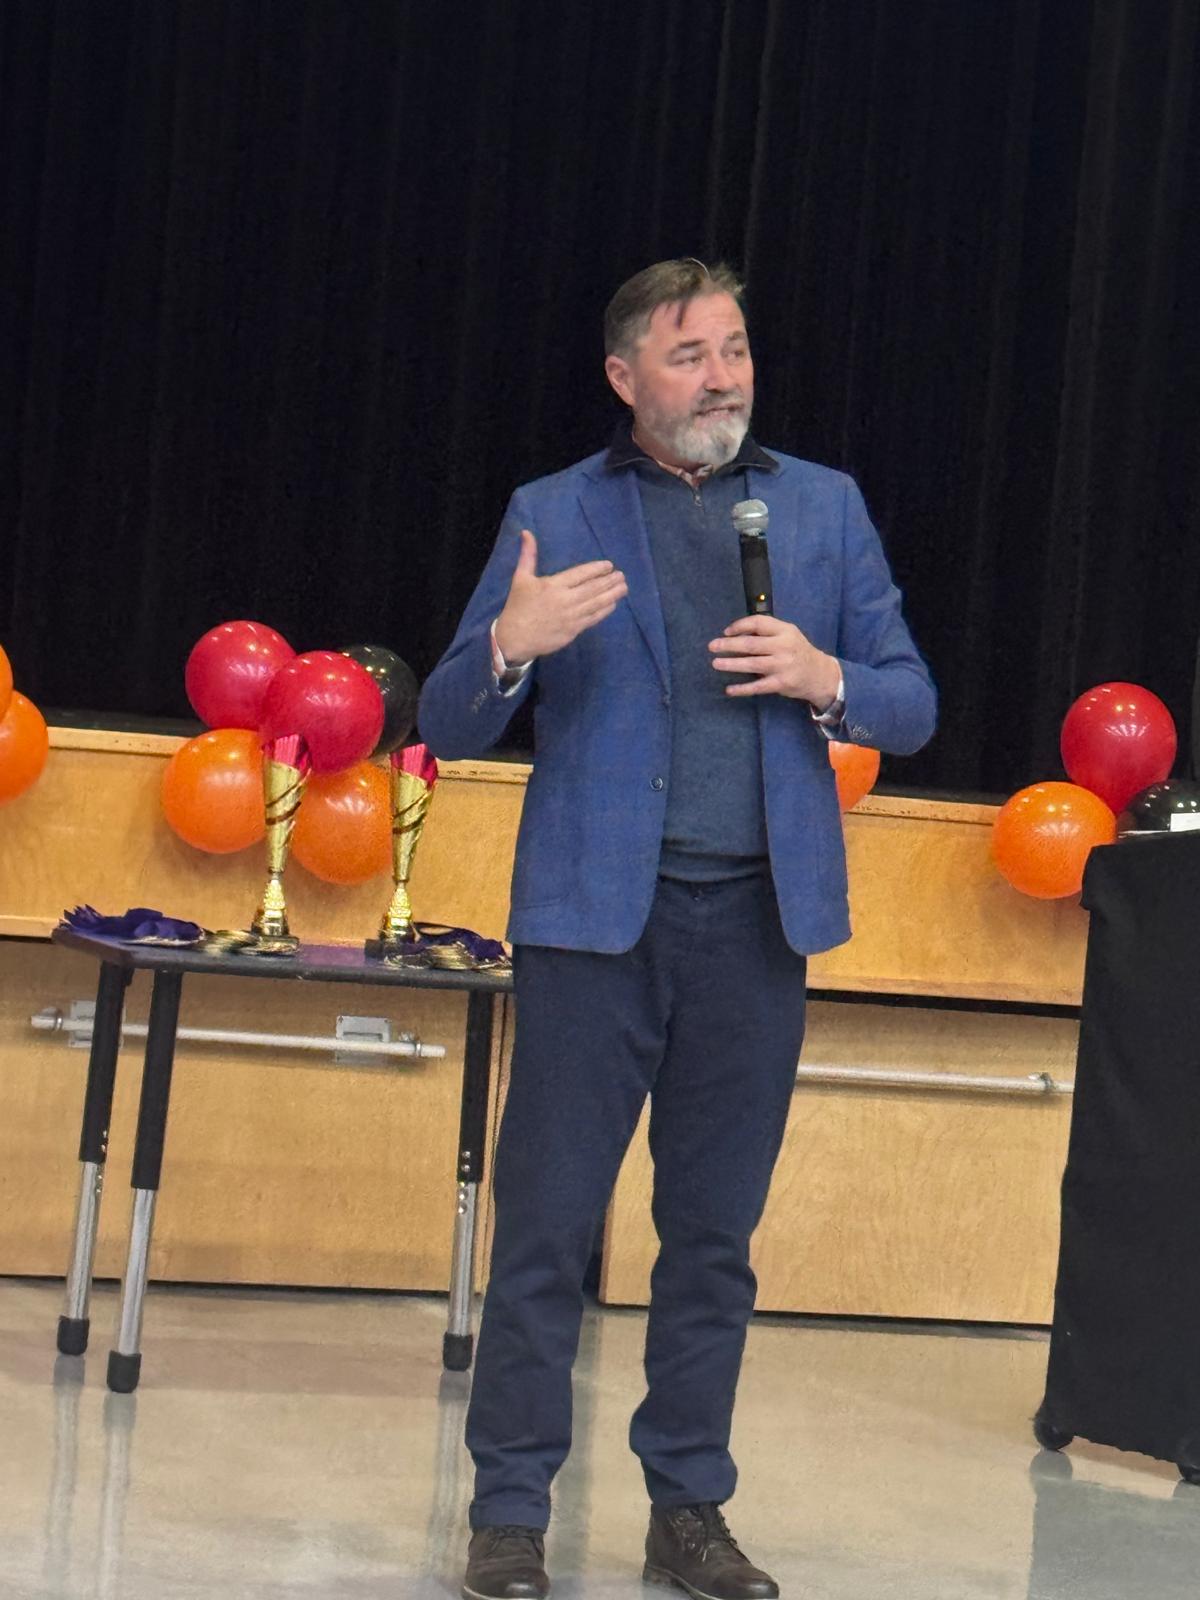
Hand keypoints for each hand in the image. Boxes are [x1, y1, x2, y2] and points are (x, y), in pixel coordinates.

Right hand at [494, 530, 627, 663]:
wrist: (514, 639)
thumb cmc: (518, 607)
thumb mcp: (520, 578)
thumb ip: (528, 555)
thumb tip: (527, 532)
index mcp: (553, 585)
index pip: (581, 574)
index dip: (597, 569)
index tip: (609, 565)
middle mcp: (566, 600)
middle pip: (593, 588)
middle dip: (609, 581)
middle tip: (622, 575)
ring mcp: (571, 617)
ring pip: (596, 603)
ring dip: (612, 595)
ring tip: (623, 587)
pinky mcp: (573, 631)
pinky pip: (593, 618)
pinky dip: (604, 611)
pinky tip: (613, 604)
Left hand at [709, 615, 840, 703]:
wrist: (820, 674)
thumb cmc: (797, 652)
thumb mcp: (788, 635)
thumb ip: (767, 633)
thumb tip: (735, 634)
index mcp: (785, 631)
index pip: (759, 623)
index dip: (740, 626)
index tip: (726, 632)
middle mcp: (784, 647)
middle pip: (751, 644)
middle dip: (729, 645)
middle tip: (712, 646)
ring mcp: (782, 666)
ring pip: (752, 664)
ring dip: (731, 664)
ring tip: (716, 663)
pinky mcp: (781, 684)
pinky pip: (758, 687)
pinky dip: (742, 689)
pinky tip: (729, 689)